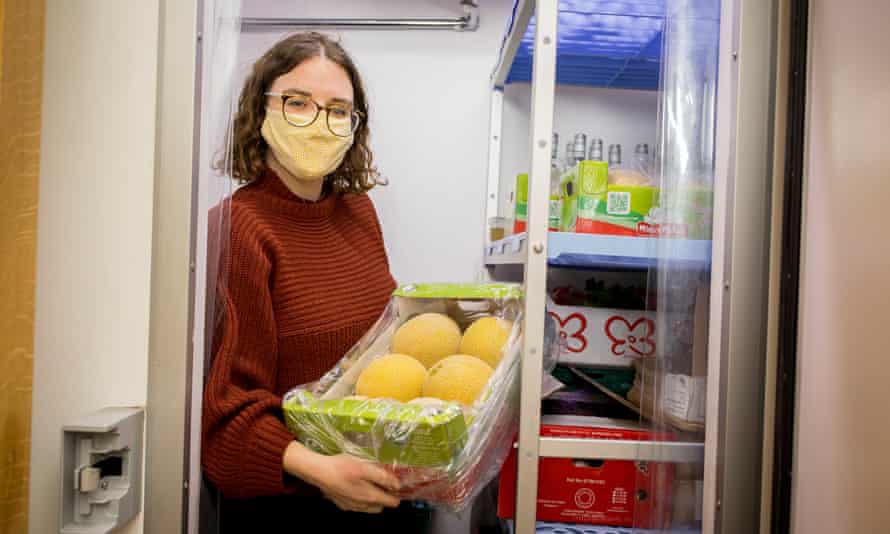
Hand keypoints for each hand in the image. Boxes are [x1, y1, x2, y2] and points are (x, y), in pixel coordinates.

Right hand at [283, 442, 400, 513]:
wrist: (319, 472)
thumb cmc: (343, 467)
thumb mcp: (366, 467)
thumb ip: (383, 477)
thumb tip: (397, 486)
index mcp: (371, 497)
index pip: (392, 502)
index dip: (397, 494)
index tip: (398, 484)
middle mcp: (363, 506)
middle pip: (381, 505)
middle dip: (386, 496)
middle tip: (384, 481)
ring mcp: (351, 507)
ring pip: (369, 507)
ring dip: (373, 498)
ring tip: (370, 483)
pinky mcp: (342, 504)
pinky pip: (357, 505)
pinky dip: (361, 499)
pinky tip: (355, 487)